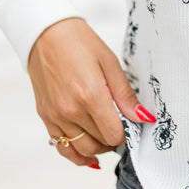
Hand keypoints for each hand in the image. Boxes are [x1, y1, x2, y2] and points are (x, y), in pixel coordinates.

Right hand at [27, 17, 154, 167]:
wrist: (44, 33)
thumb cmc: (78, 42)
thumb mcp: (110, 63)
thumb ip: (125, 95)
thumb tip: (143, 118)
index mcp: (90, 96)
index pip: (115, 135)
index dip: (127, 132)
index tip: (130, 122)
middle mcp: (70, 111)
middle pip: (100, 143)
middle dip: (114, 138)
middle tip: (121, 125)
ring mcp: (55, 116)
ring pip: (82, 150)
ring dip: (98, 148)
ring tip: (107, 136)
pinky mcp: (45, 116)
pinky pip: (62, 147)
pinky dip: (77, 155)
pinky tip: (89, 155)